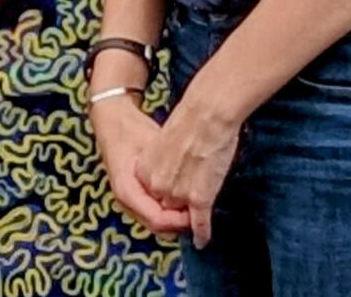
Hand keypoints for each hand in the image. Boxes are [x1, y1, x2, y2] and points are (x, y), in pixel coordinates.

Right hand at [90, 95, 192, 236]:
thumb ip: (168, 165)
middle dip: (181, 222)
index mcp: (127, 190)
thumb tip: (193, 183)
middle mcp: (126, 202)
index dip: (180, 220)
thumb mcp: (152, 143)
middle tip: (201, 209)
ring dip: (176, 217)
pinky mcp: (135, 196)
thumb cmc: (131, 129)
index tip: (198, 211)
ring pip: (158, 223)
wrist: (112, 118)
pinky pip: (155, 212)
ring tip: (194, 203)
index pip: (157, 220)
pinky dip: (170, 209)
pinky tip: (182, 197)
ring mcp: (130, 201)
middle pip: (159, 227)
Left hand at [133, 86, 242, 249]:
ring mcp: (177, 193)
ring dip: (189, 219)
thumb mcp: (162, 144)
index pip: (152, 196)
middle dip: (177, 209)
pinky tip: (203, 239)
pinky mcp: (198, 198)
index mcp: (144, 171)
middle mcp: (157, 185)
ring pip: (182, 217)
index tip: (174, 198)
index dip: (164, 198)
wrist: (206, 112)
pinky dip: (202, 232)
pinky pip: (199, 224)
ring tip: (197, 218)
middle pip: (167, 208)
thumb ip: (162, 165)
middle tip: (188, 206)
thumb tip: (170, 177)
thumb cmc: (188, 121)